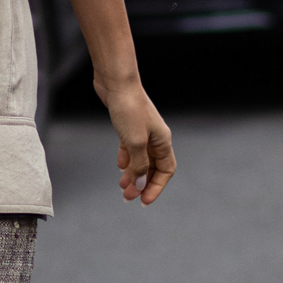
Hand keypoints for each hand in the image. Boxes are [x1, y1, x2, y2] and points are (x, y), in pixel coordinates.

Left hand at [94, 75, 174, 204]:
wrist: (116, 82)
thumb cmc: (128, 109)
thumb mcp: (134, 142)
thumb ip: (138, 165)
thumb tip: (140, 185)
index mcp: (162, 141)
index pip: (166, 171)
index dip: (156, 187)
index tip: (143, 200)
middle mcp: (155, 137)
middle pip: (152, 167)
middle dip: (141, 183)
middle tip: (128, 197)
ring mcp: (142, 131)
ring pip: (140, 159)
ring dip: (133, 174)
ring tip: (122, 187)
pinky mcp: (128, 126)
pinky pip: (131, 148)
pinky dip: (126, 159)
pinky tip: (119, 166)